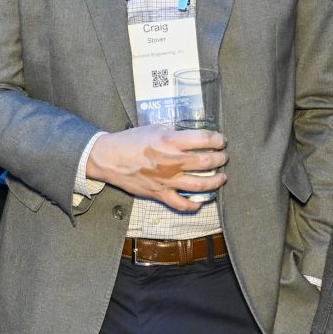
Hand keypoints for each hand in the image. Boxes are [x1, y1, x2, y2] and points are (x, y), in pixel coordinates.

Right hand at [85, 124, 226, 212]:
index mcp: (170, 141)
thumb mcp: (154, 128)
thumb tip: (189, 136)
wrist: (109, 159)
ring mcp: (167, 180)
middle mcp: (172, 161)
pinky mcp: (160, 194)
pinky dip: (194, 204)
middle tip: (223, 157)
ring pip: (201, 185)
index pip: (204, 139)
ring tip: (221, 177)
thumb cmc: (130, 141)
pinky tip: (201, 201)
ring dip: (215, 181)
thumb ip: (174, 132)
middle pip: (207, 162)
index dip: (218, 139)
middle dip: (220, 159)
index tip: (221, 140)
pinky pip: (182, 204)